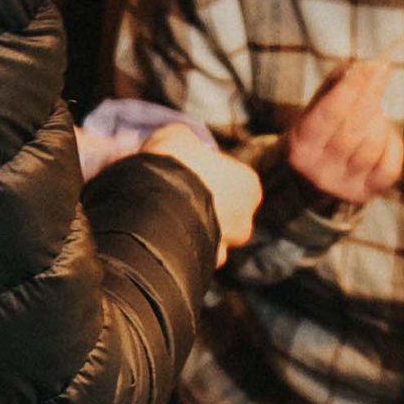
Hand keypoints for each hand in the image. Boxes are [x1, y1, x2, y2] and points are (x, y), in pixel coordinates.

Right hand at [141, 122, 260, 265]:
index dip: (212, 175)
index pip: (235, 180)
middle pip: (226, 214)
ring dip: (191, 231)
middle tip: (175, 196)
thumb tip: (184, 145)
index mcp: (249, 186)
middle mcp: (245, 222)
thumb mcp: (179, 135)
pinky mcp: (200, 268)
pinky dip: (178, 249)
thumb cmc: (175, 163)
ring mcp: (223, 249)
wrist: (154, 203)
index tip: (189, 172)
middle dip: (205, 208)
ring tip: (162, 218)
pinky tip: (158, 237)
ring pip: (209, 239)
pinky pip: (189, 257)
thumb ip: (188, 142)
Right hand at [284, 58, 402, 207]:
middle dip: (370, 95)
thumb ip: (335, 85)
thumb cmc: (317, 132)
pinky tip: (383, 132)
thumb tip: (366, 67)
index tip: (372, 65)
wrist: (310, 181)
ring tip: (374, 109)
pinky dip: (392, 144)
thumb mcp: (315, 108)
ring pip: (372, 147)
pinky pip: (389, 167)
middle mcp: (318, 171)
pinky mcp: (364, 195)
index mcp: (300, 146)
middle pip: (353, 130)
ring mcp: (342, 187)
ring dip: (379, 120)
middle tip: (381, 72)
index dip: (353, 87)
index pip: (330, 113)